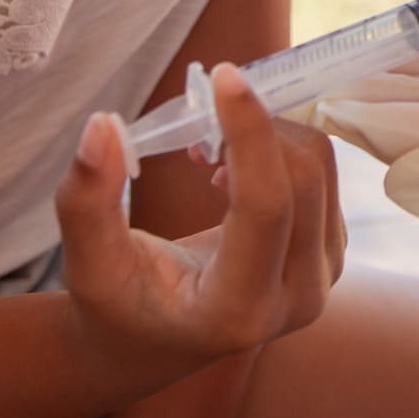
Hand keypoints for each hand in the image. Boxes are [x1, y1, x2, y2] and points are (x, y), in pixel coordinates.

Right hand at [56, 63, 345, 375]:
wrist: (160, 341)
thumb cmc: (119, 304)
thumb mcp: (89, 264)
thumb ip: (87, 200)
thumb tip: (102, 126)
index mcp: (237, 310)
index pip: (266, 207)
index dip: (250, 134)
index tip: (224, 76)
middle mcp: (297, 298)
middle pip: (302, 178)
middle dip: (252, 127)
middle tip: (196, 121)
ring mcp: (323, 275)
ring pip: (320, 166)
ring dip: (265, 134)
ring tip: (206, 150)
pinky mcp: (331, 248)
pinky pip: (323, 171)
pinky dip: (278, 147)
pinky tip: (231, 169)